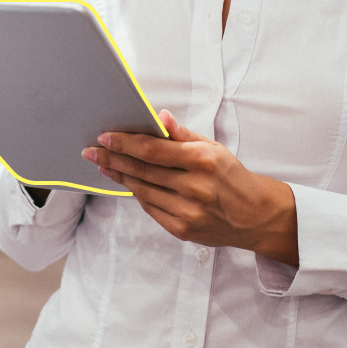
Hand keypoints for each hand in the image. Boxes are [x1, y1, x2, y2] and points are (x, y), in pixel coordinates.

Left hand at [82, 111, 298, 265]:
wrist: (256, 216)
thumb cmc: (232, 176)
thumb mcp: (214, 148)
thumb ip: (183, 135)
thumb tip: (159, 117)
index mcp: (202, 161)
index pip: (152, 150)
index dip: (124, 143)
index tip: (104, 138)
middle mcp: (194, 187)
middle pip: (142, 170)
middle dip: (112, 159)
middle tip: (90, 152)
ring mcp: (188, 211)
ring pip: (142, 190)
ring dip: (119, 177)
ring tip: (104, 165)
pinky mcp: (183, 230)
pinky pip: (151, 208)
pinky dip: (137, 194)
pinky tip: (127, 183)